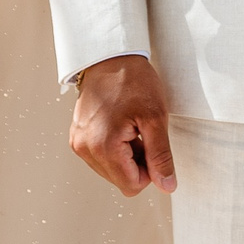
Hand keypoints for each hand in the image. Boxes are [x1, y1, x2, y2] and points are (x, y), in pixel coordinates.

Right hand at [71, 55, 176, 195]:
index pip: (132, 186)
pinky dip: (114, 148)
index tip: (152, 144)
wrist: (110, 57)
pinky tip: (120, 126)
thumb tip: (167, 186)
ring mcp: (78, 143)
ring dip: (126, 156)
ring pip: (111, 171)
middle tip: (142, 132)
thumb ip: (161, 156)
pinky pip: (100, 158)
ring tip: (130, 127)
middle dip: (137, 163)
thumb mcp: (156, 118)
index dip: (150, 170)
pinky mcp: (77, 137)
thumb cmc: (133, 81)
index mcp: (103, 147)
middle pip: (120, 181)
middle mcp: (85, 149)